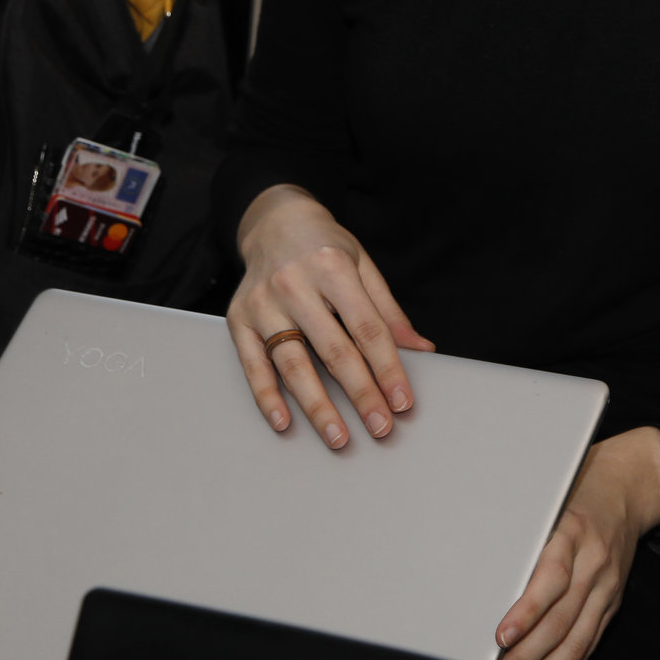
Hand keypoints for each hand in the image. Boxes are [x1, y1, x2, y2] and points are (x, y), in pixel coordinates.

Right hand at [227, 184, 433, 447]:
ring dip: (317, 406)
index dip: (388, 368)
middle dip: (360, 394)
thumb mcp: (363, 266)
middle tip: (381, 427)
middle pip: (333, 351)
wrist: (273, 222)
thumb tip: (422, 350)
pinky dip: (267, 397)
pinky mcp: (237, 319)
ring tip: (339, 437)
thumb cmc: (325, 247)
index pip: (367, 328)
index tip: (403, 401)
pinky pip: (253, 365)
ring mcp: (262, 303)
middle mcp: (294, 284)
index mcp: (333, 267)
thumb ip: (388, 311)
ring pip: (293, 364)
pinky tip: (285, 422)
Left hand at [493, 422, 659, 659]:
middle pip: (562, 618)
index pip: (551, 579)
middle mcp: (594, 562)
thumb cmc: (580, 493)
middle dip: (529, 653)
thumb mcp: (549, 502)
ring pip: (579, 638)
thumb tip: (484, 576)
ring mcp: (607, 585)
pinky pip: (592, 639)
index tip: (502, 634)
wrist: (630, 488)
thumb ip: (524, 537)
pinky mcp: (614, 600)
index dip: (527, 611)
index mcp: (573, 532)